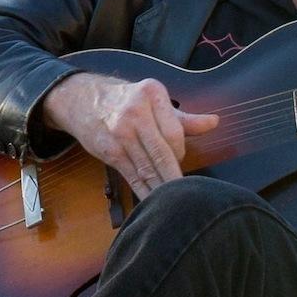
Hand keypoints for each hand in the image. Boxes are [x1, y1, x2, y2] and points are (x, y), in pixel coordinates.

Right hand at [39, 73, 219, 197]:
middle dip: (174, 176)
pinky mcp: (108, 151)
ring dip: (161, 187)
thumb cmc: (125, 101)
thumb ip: (184, 118)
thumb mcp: (154, 101)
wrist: (82, 99)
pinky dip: (144, 190)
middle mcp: (134, 112)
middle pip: (161, 151)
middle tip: (188, 195)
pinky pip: (131, 175)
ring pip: (147, 166)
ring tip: (174, 202)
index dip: (181, 152)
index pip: (174, 132)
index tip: (180, 161)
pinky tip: (153, 201)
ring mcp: (119, 132)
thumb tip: (214, 122)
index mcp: (151, 94)